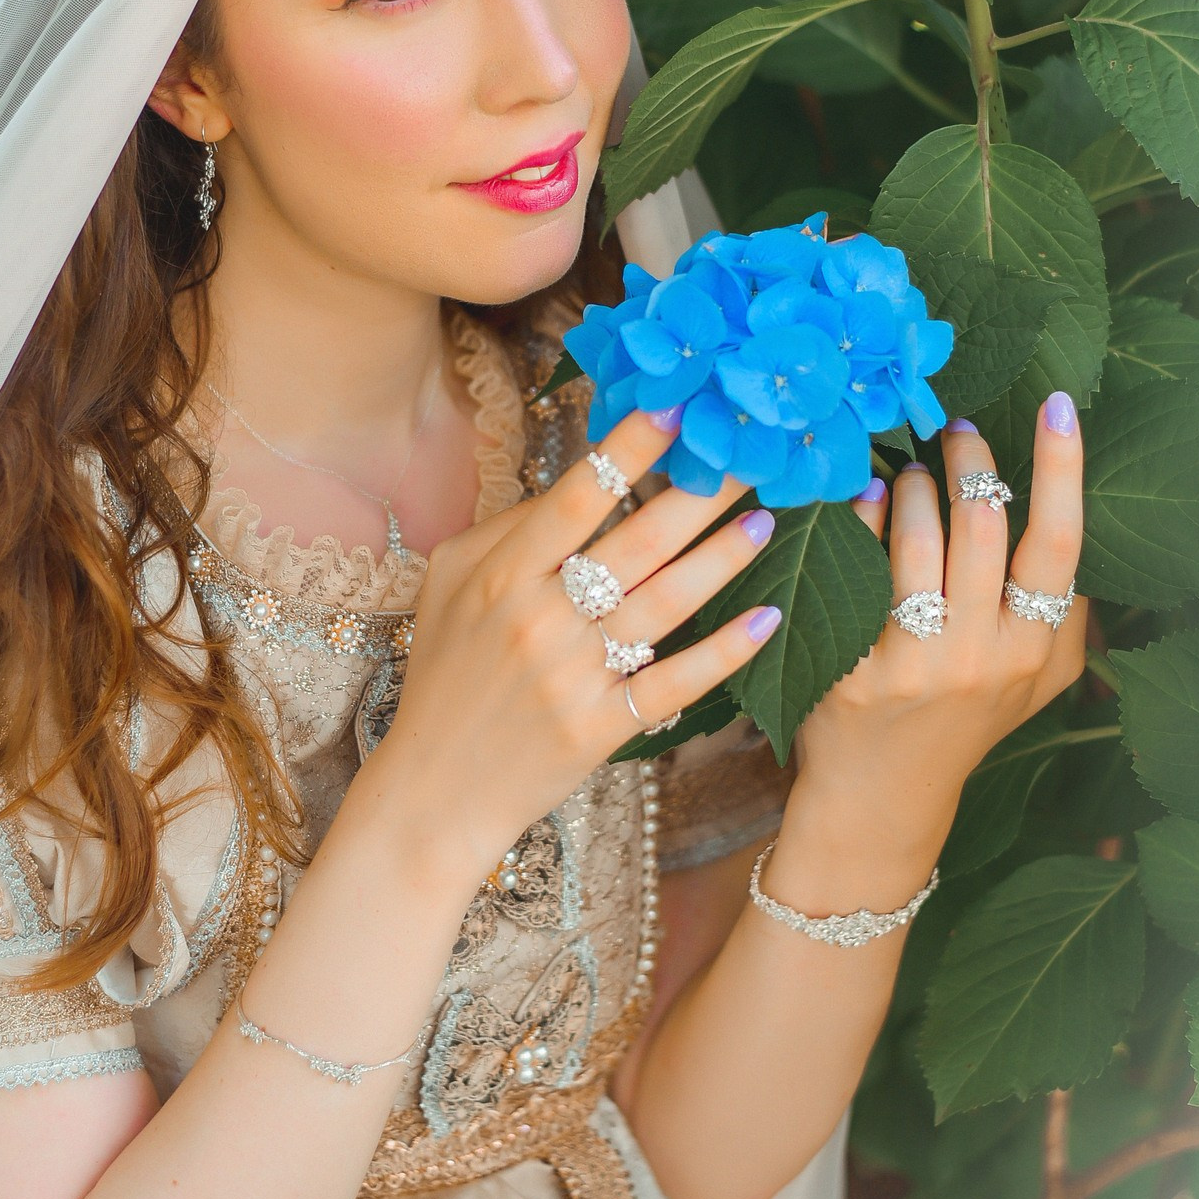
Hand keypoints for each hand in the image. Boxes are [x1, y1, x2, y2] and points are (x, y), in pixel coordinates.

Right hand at [364, 406, 781, 878]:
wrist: (432, 789)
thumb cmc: (445, 675)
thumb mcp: (449, 587)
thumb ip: (508, 530)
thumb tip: (581, 482)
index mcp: (500, 575)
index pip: (577, 497)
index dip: (630, 449)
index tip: (678, 409)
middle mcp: (540, 619)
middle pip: (637, 543)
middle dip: (701, 494)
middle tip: (754, 458)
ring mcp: (573, 676)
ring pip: (665, 605)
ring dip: (722, 560)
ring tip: (766, 522)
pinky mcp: (600, 728)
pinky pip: (674, 683)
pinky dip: (723, 652)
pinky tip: (766, 620)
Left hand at [778, 396, 1087, 906]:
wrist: (882, 798)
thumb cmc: (963, 722)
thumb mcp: (1034, 683)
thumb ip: (1064, 617)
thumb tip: (1069, 524)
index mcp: (1034, 651)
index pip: (1059, 544)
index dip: (1062, 468)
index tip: (1058, 404)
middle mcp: (981, 656)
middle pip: (982, 525)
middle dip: (968, 459)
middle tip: (955, 431)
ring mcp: (914, 663)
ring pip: (917, 537)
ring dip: (910, 485)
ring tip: (906, 473)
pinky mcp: (852, 668)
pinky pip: (856, 568)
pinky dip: (859, 519)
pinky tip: (860, 499)